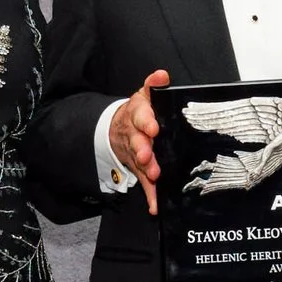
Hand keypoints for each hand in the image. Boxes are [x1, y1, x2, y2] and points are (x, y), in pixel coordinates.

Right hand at [111, 69, 171, 214]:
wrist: (119, 128)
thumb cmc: (140, 112)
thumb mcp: (145, 96)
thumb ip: (153, 86)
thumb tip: (162, 75)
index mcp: (138, 114)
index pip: (141, 115)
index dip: (146, 121)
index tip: (153, 127)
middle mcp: (135, 134)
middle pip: (137, 141)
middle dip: (142, 149)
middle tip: (147, 156)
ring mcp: (135, 152)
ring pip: (139, 162)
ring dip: (145, 170)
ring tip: (153, 176)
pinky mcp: (138, 168)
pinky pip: (143, 181)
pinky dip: (149, 194)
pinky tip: (154, 206)